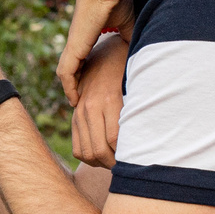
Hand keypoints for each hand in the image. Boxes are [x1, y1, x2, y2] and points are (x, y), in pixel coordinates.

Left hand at [56, 0, 130, 102]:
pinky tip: (73, 99)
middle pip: (72, 67)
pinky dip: (68, 86)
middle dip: (76, 85)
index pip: (83, 58)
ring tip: (76, 103)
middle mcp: (79, 39)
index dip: (88, 73)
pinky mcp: (74, 45)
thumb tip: (141, 55)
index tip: (93, 87)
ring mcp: (74, 43)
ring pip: (66, 72)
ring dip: (70, 88)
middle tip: (82, 101)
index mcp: (89, 33)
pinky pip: (66, 72)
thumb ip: (131, 40)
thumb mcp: (129, 25)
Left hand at [70, 34, 127, 167]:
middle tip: (124, 164)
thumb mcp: (98, 97)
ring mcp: (96, 104)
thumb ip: (96, 118)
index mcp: (80, 112)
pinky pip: (115, 135)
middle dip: (107, 165)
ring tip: (130, 156)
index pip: (81, 152)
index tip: (113, 164)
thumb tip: (106, 148)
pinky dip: (123, 146)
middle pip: (90, 154)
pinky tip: (134, 142)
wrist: (117, 48)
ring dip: (116, 159)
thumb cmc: (112, 75)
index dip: (97, 164)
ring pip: (101, 148)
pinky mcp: (112, 99)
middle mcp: (84, 109)